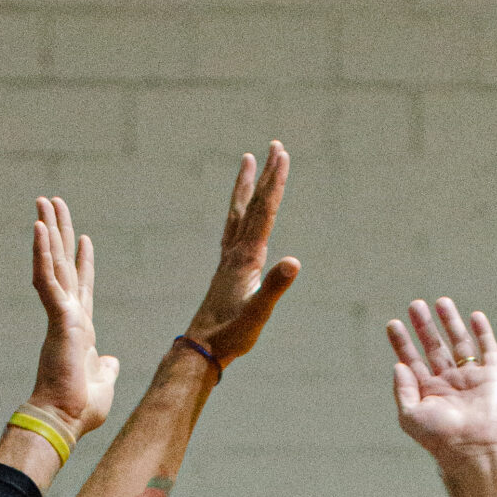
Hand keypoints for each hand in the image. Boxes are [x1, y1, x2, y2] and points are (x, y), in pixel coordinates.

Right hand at [27, 196, 119, 441]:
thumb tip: (112, 361)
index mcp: (80, 329)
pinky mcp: (58, 318)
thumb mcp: (103, 382)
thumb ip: (106, 368)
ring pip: (54, 263)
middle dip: (60, 231)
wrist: (64, 419)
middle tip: (52, 201)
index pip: (82, 286)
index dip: (83, 261)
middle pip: (64, 264)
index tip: (85, 239)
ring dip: (48, 231)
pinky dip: (43, 254)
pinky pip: (48, 279)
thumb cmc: (80, 408)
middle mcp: (69, 315)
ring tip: (43, 201)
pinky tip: (39, 228)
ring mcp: (62, 314)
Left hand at [183, 143, 299, 367]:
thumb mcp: (258, 314)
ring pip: (239, 213)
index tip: (281, 154)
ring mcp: (229, 260)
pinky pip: (233, 231)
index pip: (264, 212)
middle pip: (253, 205)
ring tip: (248, 162)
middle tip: (274, 146)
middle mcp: (235, 252)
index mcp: (246, 258)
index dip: (275, 182)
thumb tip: (294, 261)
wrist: (202, 350)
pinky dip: (239, 214)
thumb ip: (274, 287)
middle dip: (266, 175)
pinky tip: (241, 215)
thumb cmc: (230, 336)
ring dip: (246, 187)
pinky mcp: (226, 271)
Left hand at [389, 298, 496, 461]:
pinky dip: (483, 332)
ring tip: (440, 301)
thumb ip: (402, 389)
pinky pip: (488, 350)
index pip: (412, 361)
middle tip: (415, 305)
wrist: (472, 449)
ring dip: (450, 322)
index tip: (393, 324)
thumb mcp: (410, 415)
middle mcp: (448, 383)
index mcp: (428, 392)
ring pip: (459, 343)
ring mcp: (470, 379)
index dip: (402, 343)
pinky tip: (474, 316)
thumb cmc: (439, 437)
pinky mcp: (491, 377)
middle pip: (434, 347)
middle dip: (424, 326)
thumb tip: (397, 364)